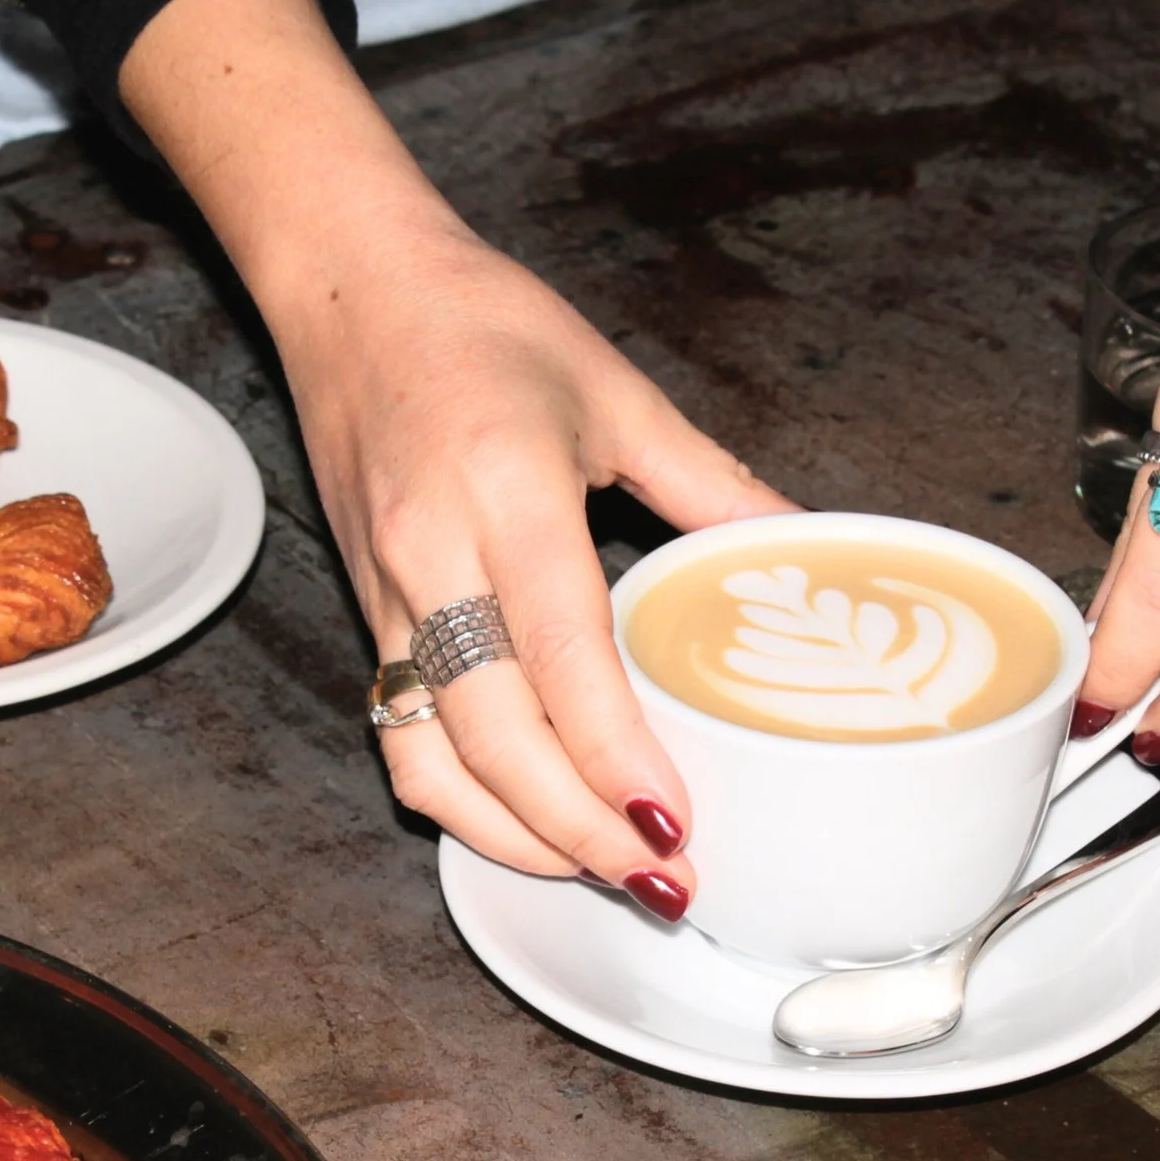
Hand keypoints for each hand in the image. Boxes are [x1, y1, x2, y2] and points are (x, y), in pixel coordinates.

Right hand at [118, 0, 796, 913]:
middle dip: (576, 828)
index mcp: (506, 490)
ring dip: (513, 836)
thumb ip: (715, 487)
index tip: (673, 822)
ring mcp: (384, 593)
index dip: (613, 754)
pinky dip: (460, 803)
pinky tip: (526, 828)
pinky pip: (398, 736)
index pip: (558, 654)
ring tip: (601, 872)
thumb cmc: (483, 325)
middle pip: (492, 734)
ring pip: (429, 756)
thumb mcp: (619, 394)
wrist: (347, 284)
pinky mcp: (362, 613)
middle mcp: (431, 553)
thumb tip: (811, 549)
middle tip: (661, 876)